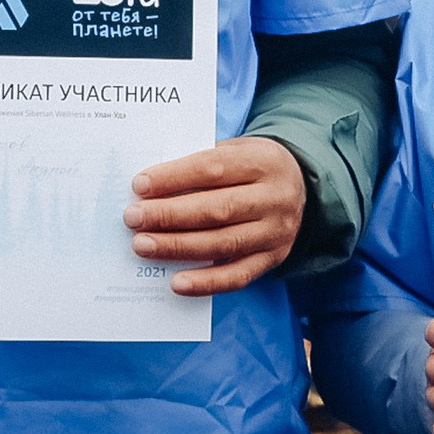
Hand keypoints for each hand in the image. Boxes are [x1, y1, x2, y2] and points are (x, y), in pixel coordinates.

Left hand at [123, 137, 304, 295]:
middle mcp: (275, 198)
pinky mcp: (272, 259)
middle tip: (133, 218)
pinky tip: (176, 282)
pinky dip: (205, 282)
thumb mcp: (237, 150)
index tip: (140, 185)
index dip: (175, 177)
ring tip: (142, 246)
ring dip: (178, 247)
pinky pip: (237, 276)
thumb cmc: (252, 167)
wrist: (300, 188)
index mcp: (264, 162)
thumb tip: (151, 188)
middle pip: (217, 209)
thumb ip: (201, 164)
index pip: (214, 168)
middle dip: (170, 215)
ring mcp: (276, 232)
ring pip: (223, 243)